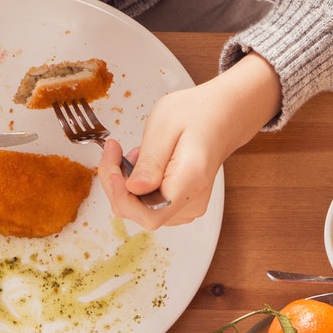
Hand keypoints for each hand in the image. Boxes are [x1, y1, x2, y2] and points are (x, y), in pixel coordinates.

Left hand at [99, 54, 281, 230]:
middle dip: (118, 185)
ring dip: (126, 185)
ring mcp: (187, 208)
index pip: (150, 215)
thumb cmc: (197, 116)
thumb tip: (134, 188)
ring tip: (135, 155)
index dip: (123, 198)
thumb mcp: (165, 125)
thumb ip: (150, 160)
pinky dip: (136, 187)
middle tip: (114, 151)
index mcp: (190, 181)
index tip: (112, 169)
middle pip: (140, 215)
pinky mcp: (181, 206)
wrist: (220, 119)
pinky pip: (148, 206)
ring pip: (140, 212)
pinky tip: (143, 166)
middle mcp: (191, 203)